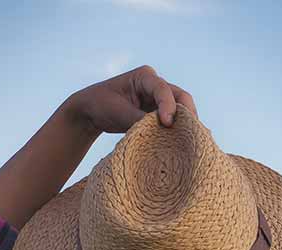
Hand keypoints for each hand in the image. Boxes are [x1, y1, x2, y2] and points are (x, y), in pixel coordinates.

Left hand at [67, 65, 196, 133]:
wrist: (90, 111)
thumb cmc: (100, 105)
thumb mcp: (119, 113)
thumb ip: (141, 121)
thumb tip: (164, 133)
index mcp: (144, 76)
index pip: (163, 90)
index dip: (168, 106)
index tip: (167, 123)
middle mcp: (156, 85)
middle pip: (181, 97)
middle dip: (187, 114)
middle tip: (192, 133)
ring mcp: (159, 99)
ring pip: (181, 109)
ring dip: (185, 124)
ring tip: (192, 140)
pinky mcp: (158, 112)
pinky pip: (174, 120)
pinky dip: (179, 129)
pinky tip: (185, 142)